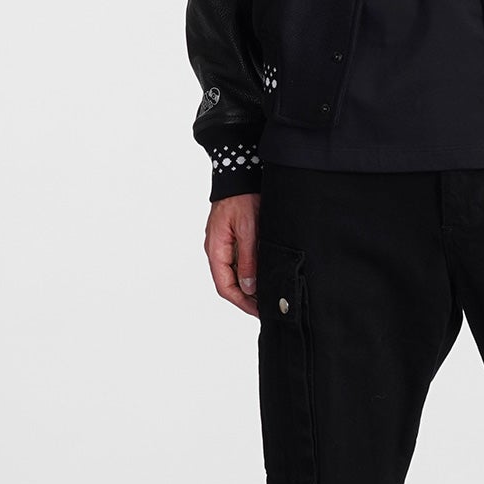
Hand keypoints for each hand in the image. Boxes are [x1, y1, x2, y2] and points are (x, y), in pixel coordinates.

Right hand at [206, 192, 261, 315]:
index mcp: (216, 249)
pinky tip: (263, 276)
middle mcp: (216, 250)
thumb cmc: (242, 197)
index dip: (241, 302)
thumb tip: (248, 287)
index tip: (259, 311)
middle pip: (228, 283)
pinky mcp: (231, 239)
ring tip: (267, 295)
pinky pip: (237, 262)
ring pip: (233, 274)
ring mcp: (222, 245)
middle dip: (246, 298)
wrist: (239, 172)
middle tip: (266, 307)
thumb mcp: (249, 228)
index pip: (224, 286)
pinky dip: (249, 273)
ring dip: (248, 287)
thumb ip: (248, 258)